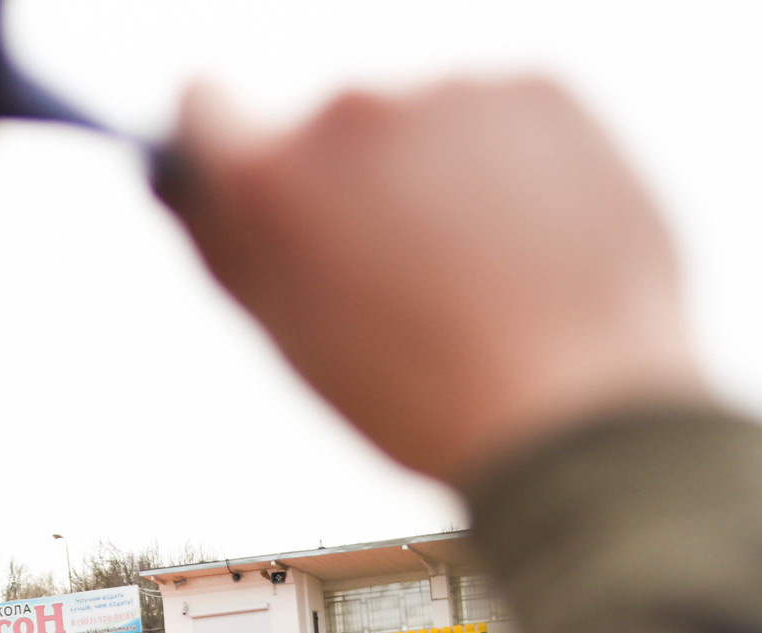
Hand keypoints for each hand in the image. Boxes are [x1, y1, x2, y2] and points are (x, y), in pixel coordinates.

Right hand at [163, 79, 705, 485]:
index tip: (259, 176)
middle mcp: (356, 112)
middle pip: (334, 122)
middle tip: (409, 279)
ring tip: (488, 276)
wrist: (581, 415)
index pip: (207, 104)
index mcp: (276, 179)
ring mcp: (453, 93)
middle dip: (360, 181)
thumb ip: (225, 245)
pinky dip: (517, 164)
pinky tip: (536, 247)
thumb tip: (180, 176)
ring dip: (444, 172)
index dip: (229, 145)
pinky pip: (507, 114)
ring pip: (429, 120)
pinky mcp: (541, 89)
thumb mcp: (295, 338)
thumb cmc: (422, 400)